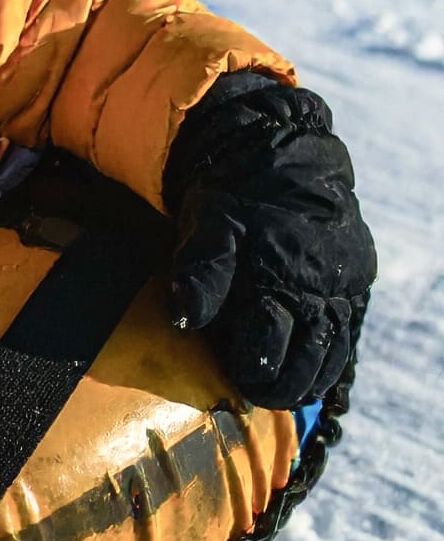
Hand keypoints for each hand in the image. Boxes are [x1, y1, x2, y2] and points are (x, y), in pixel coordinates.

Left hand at [165, 72, 375, 408]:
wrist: (276, 146)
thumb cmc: (234, 188)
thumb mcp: (208, 221)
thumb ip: (201, 271)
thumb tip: (184, 321)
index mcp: (280, 277)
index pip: (267, 348)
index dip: (248, 370)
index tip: (231, 380)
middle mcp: (321, 286)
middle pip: (308, 358)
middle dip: (283, 383)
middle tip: (258, 394)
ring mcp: (345, 283)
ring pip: (335, 349)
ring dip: (313, 375)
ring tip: (288, 390)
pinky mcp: (357, 276)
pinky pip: (351, 328)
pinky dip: (336, 353)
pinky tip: (317, 366)